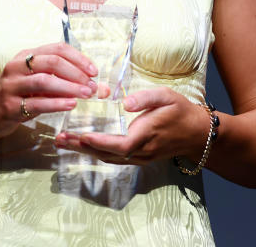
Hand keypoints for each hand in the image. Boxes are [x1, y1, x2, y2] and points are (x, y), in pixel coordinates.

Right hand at [0, 42, 97, 140]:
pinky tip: (71, 105)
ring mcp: (11, 85)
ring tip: (86, 95)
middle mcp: (17, 66)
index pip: (57, 49)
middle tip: (92, 85)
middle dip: (76, 73)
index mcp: (25, 56)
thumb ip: (61, 82)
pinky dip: (56, 103)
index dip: (79, 58)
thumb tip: (96, 85)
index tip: (94, 71)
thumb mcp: (36, 83)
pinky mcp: (10, 105)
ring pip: (45, 81)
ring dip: (69, 87)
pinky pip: (37, 103)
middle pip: (52, 62)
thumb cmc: (17, 97)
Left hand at [54, 87, 209, 164]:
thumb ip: (146, 98)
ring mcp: (140, 158)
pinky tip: (82, 146)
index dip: (100, 142)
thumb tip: (126, 102)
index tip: (81, 136)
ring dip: (85, 151)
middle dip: (82, 147)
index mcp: (147, 135)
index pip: (120, 144)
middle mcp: (141, 151)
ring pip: (108, 158)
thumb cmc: (180, 111)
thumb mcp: (167, 96)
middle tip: (59, 138)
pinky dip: (96, 152)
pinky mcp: (139, 158)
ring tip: (63, 141)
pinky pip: (114, 158)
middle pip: (108, 154)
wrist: (196, 133)